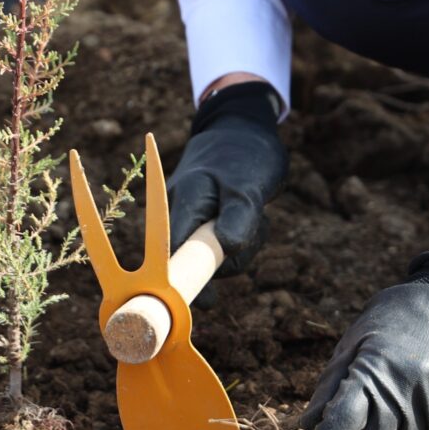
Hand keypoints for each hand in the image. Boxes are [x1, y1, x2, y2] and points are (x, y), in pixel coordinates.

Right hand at [168, 80, 287, 304]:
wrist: (242, 128)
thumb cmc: (243, 154)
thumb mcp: (248, 186)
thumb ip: (238, 218)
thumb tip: (226, 249)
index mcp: (182, 205)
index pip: (173, 254)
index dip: (186, 282)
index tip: (208, 301)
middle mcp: (180, 215)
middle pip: (199, 261)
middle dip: (231, 257)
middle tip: (253, 229)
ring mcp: (192, 219)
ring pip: (216, 255)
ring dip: (242, 244)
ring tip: (255, 214)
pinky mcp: (206, 222)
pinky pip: (224, 244)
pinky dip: (242, 236)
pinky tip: (251, 216)